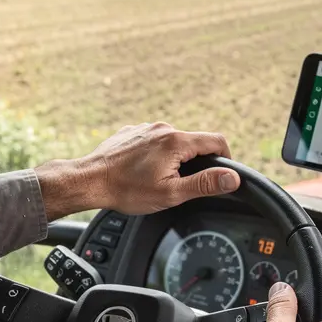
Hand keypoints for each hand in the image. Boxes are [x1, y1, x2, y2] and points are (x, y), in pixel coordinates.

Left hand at [35, 122, 240, 218]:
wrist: (89, 181)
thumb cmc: (127, 190)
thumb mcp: (171, 193)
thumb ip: (204, 184)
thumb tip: (232, 178)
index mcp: (176, 141)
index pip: (217, 141)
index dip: (226, 159)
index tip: (221, 174)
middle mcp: (162, 128)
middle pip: (194, 142)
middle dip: (195, 163)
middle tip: (182, 185)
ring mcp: (145, 128)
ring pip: (172, 142)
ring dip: (174, 159)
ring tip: (157, 180)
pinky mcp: (131, 133)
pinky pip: (153, 141)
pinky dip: (155, 155)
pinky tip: (142, 172)